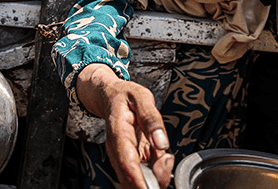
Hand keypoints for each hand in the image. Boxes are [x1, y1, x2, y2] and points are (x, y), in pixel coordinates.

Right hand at [75, 64, 173, 188]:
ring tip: (164, 155)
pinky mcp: (130, 160)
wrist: (111, 96)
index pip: (127, 164)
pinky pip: (144, 175)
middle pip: (131, 179)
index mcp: (118, 134)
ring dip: (156, 177)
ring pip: (137, 181)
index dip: (139, 181)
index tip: (149, 188)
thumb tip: (162, 142)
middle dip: (154, 181)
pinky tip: (160, 155)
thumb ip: (151, 118)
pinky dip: (156, 171)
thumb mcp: (141, 97)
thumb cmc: (125, 97)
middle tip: (166, 159)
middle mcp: (117, 151)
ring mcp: (123, 157)